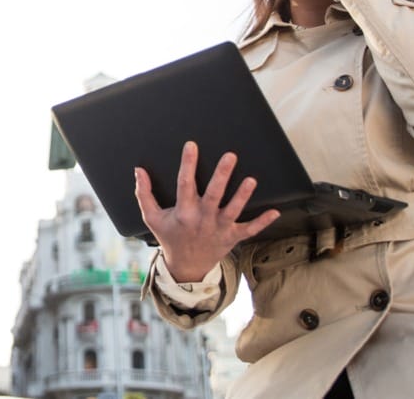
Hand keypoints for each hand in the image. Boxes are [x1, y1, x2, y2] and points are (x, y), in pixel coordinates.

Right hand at [134, 141, 279, 281]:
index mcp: (183, 212)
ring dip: (242, 195)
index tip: (191, 146)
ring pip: (233, 210)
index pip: (185, 184)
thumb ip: (144, 194)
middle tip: (229, 156)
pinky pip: (250, 229)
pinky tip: (275, 211)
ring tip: (251, 180)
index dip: (187, 164)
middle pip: (213, 194)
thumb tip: (138, 170)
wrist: (186, 267)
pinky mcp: (232, 237)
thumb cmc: (170, 237)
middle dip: (221, 175)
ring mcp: (219, 228)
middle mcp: (203, 219)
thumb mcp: (152, 217)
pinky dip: (263, 222)